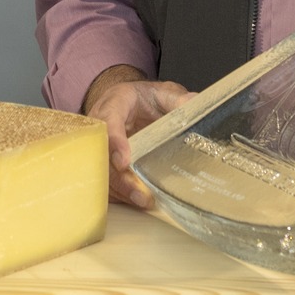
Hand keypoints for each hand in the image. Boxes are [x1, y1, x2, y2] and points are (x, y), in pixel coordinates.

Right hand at [84, 67, 194, 208]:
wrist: (132, 101)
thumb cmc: (146, 98)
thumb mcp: (164, 93)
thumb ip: (177, 99)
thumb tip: (194, 103)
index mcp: (115, 102)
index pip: (109, 119)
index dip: (114, 141)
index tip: (124, 162)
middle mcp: (101, 124)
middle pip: (100, 151)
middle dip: (117, 175)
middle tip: (138, 193)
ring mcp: (99, 144)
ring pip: (100, 168)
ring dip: (119, 188)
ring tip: (142, 201)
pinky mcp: (103, 161)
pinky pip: (105, 178)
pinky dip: (119, 192)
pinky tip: (137, 201)